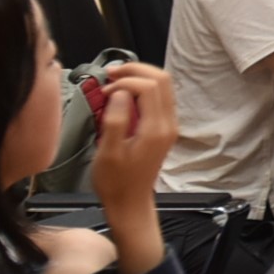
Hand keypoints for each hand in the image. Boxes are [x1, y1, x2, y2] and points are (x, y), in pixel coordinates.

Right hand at [88, 64, 178, 273]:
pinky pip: (158, 98)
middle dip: (136, 70)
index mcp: (156, 129)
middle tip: (111, 73)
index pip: (150, 86)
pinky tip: (122, 93)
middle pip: (162, 79)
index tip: (104, 90)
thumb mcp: (108, 153)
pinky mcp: (163, 128)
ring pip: (163, 86)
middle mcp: (168, 124)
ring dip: (140, 77)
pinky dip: (142, 89)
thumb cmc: (116, 183)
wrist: (130, 203)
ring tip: (114, 80)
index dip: (126, 80)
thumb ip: (115, 120)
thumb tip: (119, 93)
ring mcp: (168, 125)